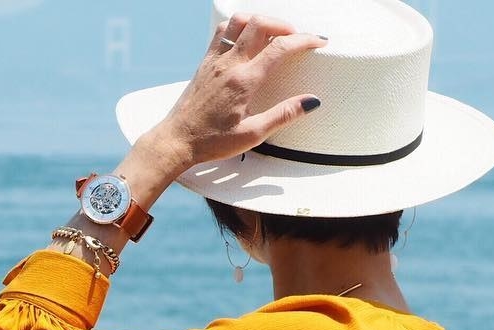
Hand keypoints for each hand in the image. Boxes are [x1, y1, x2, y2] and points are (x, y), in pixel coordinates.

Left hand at [159, 14, 327, 166]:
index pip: (280, 47)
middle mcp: (228, 64)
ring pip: (239, 21)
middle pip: (260, 24)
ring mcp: (214, 60)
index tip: (319, 42)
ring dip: (259, 21)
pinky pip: (222, 32)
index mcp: (243, 81)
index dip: (304, 40)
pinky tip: (246, 40)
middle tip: (295, 38)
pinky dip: (238, 27)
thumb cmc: (210, 142)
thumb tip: (311, 102)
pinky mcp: (204, 63)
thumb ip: (282, 115)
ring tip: (271, 35)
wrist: (174, 141)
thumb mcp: (251, 135)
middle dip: (284, 25)